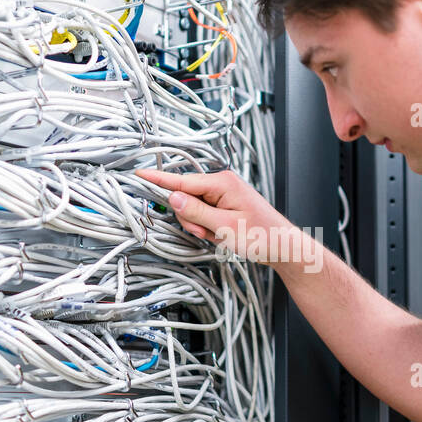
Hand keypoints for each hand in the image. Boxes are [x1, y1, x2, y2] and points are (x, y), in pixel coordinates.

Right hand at [134, 167, 292, 263]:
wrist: (283, 246)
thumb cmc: (261, 236)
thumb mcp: (224, 227)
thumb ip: (196, 212)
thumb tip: (172, 197)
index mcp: (222, 183)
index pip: (182, 181)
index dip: (159, 180)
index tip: (139, 174)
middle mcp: (221, 184)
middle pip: (185, 197)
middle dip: (190, 218)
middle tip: (206, 233)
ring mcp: (223, 194)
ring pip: (192, 208)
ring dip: (199, 225)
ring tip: (217, 235)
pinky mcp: (224, 204)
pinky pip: (203, 213)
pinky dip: (207, 226)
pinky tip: (220, 234)